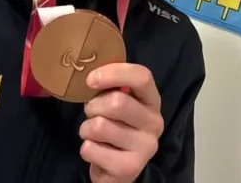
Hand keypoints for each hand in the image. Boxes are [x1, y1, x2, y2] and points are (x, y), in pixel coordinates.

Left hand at [79, 63, 163, 182]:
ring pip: (100, 126)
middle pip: (117, 102)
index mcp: (152, 101)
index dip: (114, 73)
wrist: (120, 169)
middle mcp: (155, 122)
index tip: (90, 79)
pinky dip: (86, 148)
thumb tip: (92, 72)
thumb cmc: (116, 126)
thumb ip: (113, 85)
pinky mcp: (130, 168)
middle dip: (93, 106)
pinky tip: (97, 151)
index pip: (142, 77)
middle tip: (92, 112)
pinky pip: (91, 149)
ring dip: (87, 129)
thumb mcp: (119, 102)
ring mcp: (146, 147)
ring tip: (94, 134)